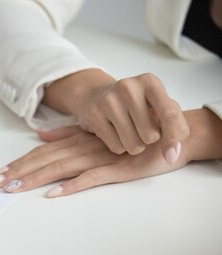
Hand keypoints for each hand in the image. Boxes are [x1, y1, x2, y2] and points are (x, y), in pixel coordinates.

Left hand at [0, 108, 221, 196]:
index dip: (17, 164)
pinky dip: (72, 185)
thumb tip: (41, 137)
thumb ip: (68, 134)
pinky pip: (91, 178)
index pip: (40, 154)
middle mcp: (83, 147)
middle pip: (44, 161)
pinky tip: (54, 194)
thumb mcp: (95, 133)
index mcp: (76, 141)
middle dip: (17, 173)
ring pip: (61, 168)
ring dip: (36, 178)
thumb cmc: (132, 137)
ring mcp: (100, 157)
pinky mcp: (118, 170)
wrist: (171, 136)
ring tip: (14, 189)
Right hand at [45, 70, 188, 163]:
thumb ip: (176, 125)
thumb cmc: (136, 104)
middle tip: (141, 127)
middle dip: (149, 139)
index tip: (172, 155)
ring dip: (134, 146)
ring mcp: (109, 101)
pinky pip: (116, 147)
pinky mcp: (94, 116)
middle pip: (151, 135)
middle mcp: (129, 88)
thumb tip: (172, 155)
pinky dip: (119, 146)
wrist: (95, 95)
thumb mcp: (159, 106)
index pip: (169, 114)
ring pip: (133, 145)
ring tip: (128, 131)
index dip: (174, 137)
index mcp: (150, 82)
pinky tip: (114, 133)